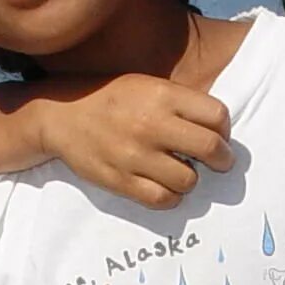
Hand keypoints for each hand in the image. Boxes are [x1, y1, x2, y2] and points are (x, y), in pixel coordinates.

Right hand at [53, 75, 232, 208]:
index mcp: (162, 95)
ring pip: (189, 180)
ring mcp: (135, 155)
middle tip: (218, 162)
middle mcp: (151, 124)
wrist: (60, 116)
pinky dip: (170, 196)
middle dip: (222, 159)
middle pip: (211, 149)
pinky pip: (162, 199)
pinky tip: (164, 186)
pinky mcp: (121, 180)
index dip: (224, 129)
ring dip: (191, 179)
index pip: (217, 116)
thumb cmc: (111, 99)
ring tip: (180, 171)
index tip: (219, 135)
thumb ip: (181, 102)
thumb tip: (219, 128)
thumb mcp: (147, 85)